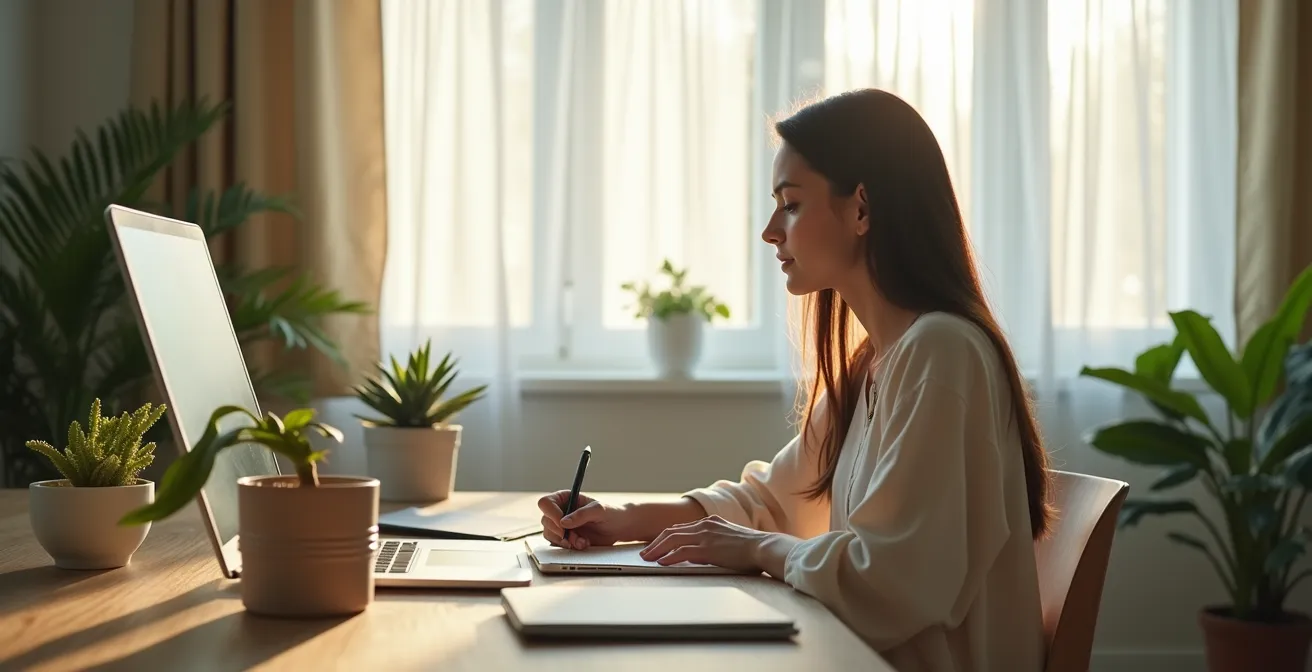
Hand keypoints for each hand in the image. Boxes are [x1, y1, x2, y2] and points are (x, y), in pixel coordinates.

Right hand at [537, 490, 633, 549]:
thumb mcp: (599, 510)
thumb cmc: (611, 513)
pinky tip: (583, 544)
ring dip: (566, 541)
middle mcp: (560, 511)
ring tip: (583, 541)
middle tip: (575, 537)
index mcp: (565, 498)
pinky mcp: (565, 539)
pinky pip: (558, 545)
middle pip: (546, 521)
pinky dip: (569, 547)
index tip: (563, 524)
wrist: (619, 528)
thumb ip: (582, 514)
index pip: (546, 503)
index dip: (551, 514)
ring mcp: (561, 526)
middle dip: (560, 532)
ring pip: (550, 535)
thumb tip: (564, 522)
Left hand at [638, 515, 771, 572]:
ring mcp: (706, 536)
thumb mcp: (728, 540)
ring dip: (657, 550)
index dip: (665, 537)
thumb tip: (698, 553)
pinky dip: (669, 557)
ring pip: (673, 540)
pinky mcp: (708, 548)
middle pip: (672, 532)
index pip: (680, 528)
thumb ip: (713, 542)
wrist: (764, 547)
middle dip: (655, 543)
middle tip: (644, 553)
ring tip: (646, 558)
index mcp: (710, 522)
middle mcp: (705, 525)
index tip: (655, 544)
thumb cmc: (751, 548)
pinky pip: (682, 552)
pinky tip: (661, 563)